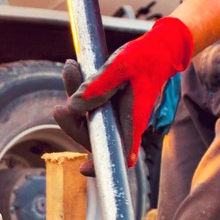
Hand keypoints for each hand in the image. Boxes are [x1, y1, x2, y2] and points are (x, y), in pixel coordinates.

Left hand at [60, 16, 192, 168]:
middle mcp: (124, 122)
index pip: (119, 152)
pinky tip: (74, 68)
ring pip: (88, 117)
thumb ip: (99, 86)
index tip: (83, 169)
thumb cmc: (146, 58)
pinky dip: (80, 89)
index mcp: (132, 119)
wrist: (161, 50)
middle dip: (73, 123)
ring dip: (75, 98)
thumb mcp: (122, 67)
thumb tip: (73, 105)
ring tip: (71, 69)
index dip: (101, 164)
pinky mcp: (110, 104)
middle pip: (93, 136)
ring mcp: (116, 114)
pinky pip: (90, 103)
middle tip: (59, 109)